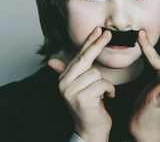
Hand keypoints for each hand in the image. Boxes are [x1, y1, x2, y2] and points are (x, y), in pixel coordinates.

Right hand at [48, 27, 114, 141]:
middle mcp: (64, 83)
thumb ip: (69, 71)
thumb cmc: (88, 105)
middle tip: (108, 33)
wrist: (90, 130)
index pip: (78, 55)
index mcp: (64, 77)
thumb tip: (51, 61)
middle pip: (84, 58)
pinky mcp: (81, 98)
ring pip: (96, 73)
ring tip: (101, 94)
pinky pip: (102, 84)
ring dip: (104, 83)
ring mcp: (71, 91)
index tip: (97, 30)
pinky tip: (106, 98)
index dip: (88, 41)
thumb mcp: (78, 86)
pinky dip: (109, 90)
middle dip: (98, 44)